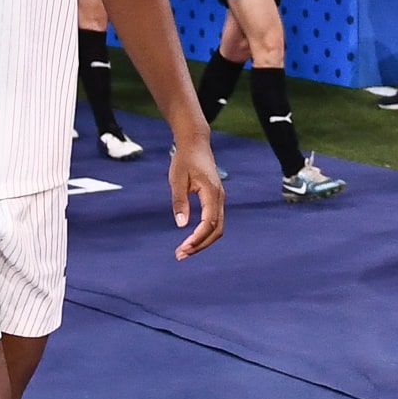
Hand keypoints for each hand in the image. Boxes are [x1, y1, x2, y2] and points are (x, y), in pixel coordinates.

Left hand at [167, 134, 224, 258]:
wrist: (195, 144)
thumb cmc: (185, 159)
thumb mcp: (177, 179)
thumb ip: (180, 201)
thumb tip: (181, 225)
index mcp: (212, 192)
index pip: (209, 223)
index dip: (198, 238)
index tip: (183, 247)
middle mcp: (219, 198)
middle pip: (216, 230)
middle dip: (200, 245)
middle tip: (180, 254)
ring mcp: (219, 199)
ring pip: (217, 228)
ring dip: (202, 242)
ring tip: (184, 251)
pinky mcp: (215, 200)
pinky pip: (214, 222)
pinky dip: (204, 234)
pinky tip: (191, 239)